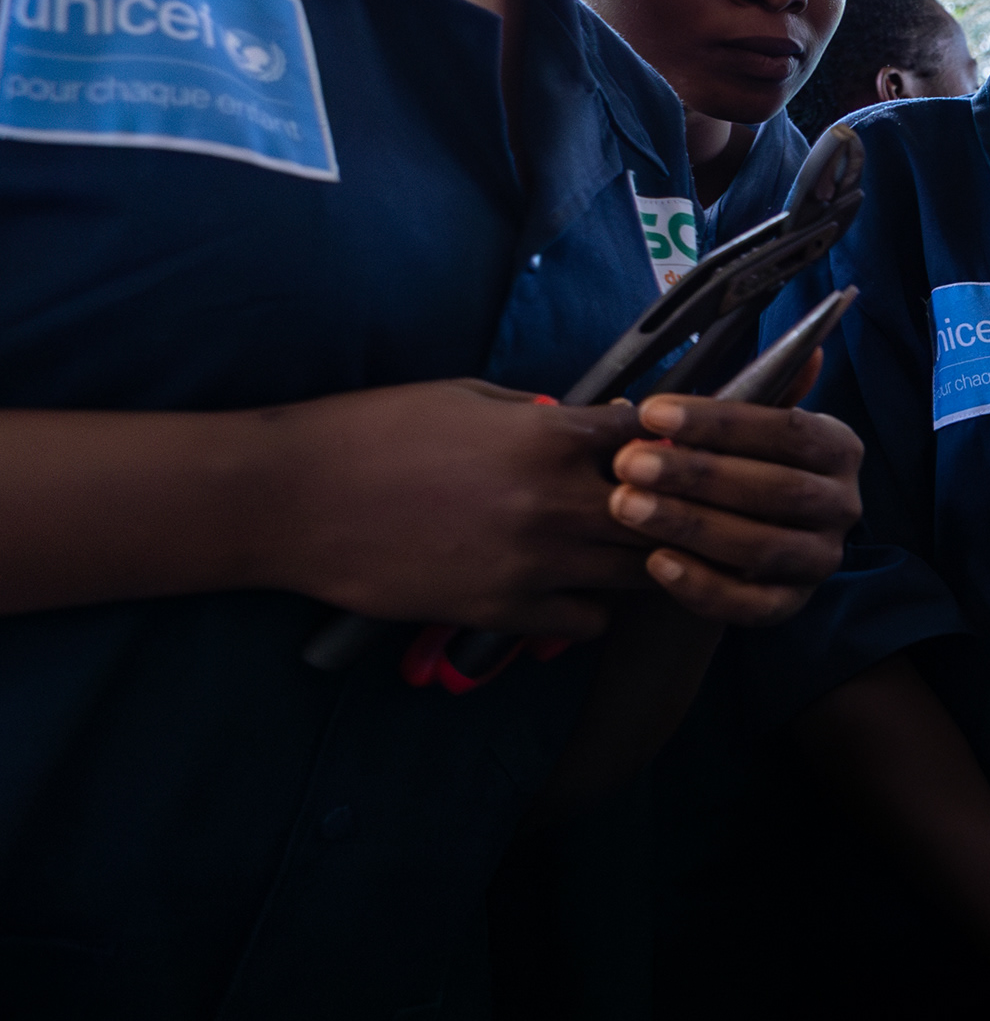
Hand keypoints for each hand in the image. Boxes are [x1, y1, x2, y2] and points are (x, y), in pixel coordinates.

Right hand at [264, 379, 655, 634]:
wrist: (292, 498)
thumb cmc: (369, 434)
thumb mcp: (464, 397)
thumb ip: (538, 414)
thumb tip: (586, 423)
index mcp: (548, 436)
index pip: (653, 440)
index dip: (660, 444)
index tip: (650, 451)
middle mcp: (556, 500)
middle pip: (664, 514)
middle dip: (667, 509)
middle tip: (654, 510)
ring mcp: (536, 562)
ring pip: (639, 573)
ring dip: (639, 562)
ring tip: (615, 553)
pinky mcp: (504, 610)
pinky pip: (587, 622)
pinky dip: (590, 610)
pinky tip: (569, 592)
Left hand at [606, 384, 866, 624]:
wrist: (735, 537)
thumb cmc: (737, 465)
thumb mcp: (748, 427)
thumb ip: (764, 394)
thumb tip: (811, 350)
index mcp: (838, 450)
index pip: (789, 430)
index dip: (721, 422)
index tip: (652, 412)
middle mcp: (843, 505)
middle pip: (778, 490)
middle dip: (698, 475)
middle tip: (629, 463)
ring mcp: (820, 559)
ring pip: (763, 546)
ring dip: (691, 525)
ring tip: (627, 505)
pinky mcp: (792, 605)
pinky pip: (752, 605)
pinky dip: (704, 586)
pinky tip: (656, 562)